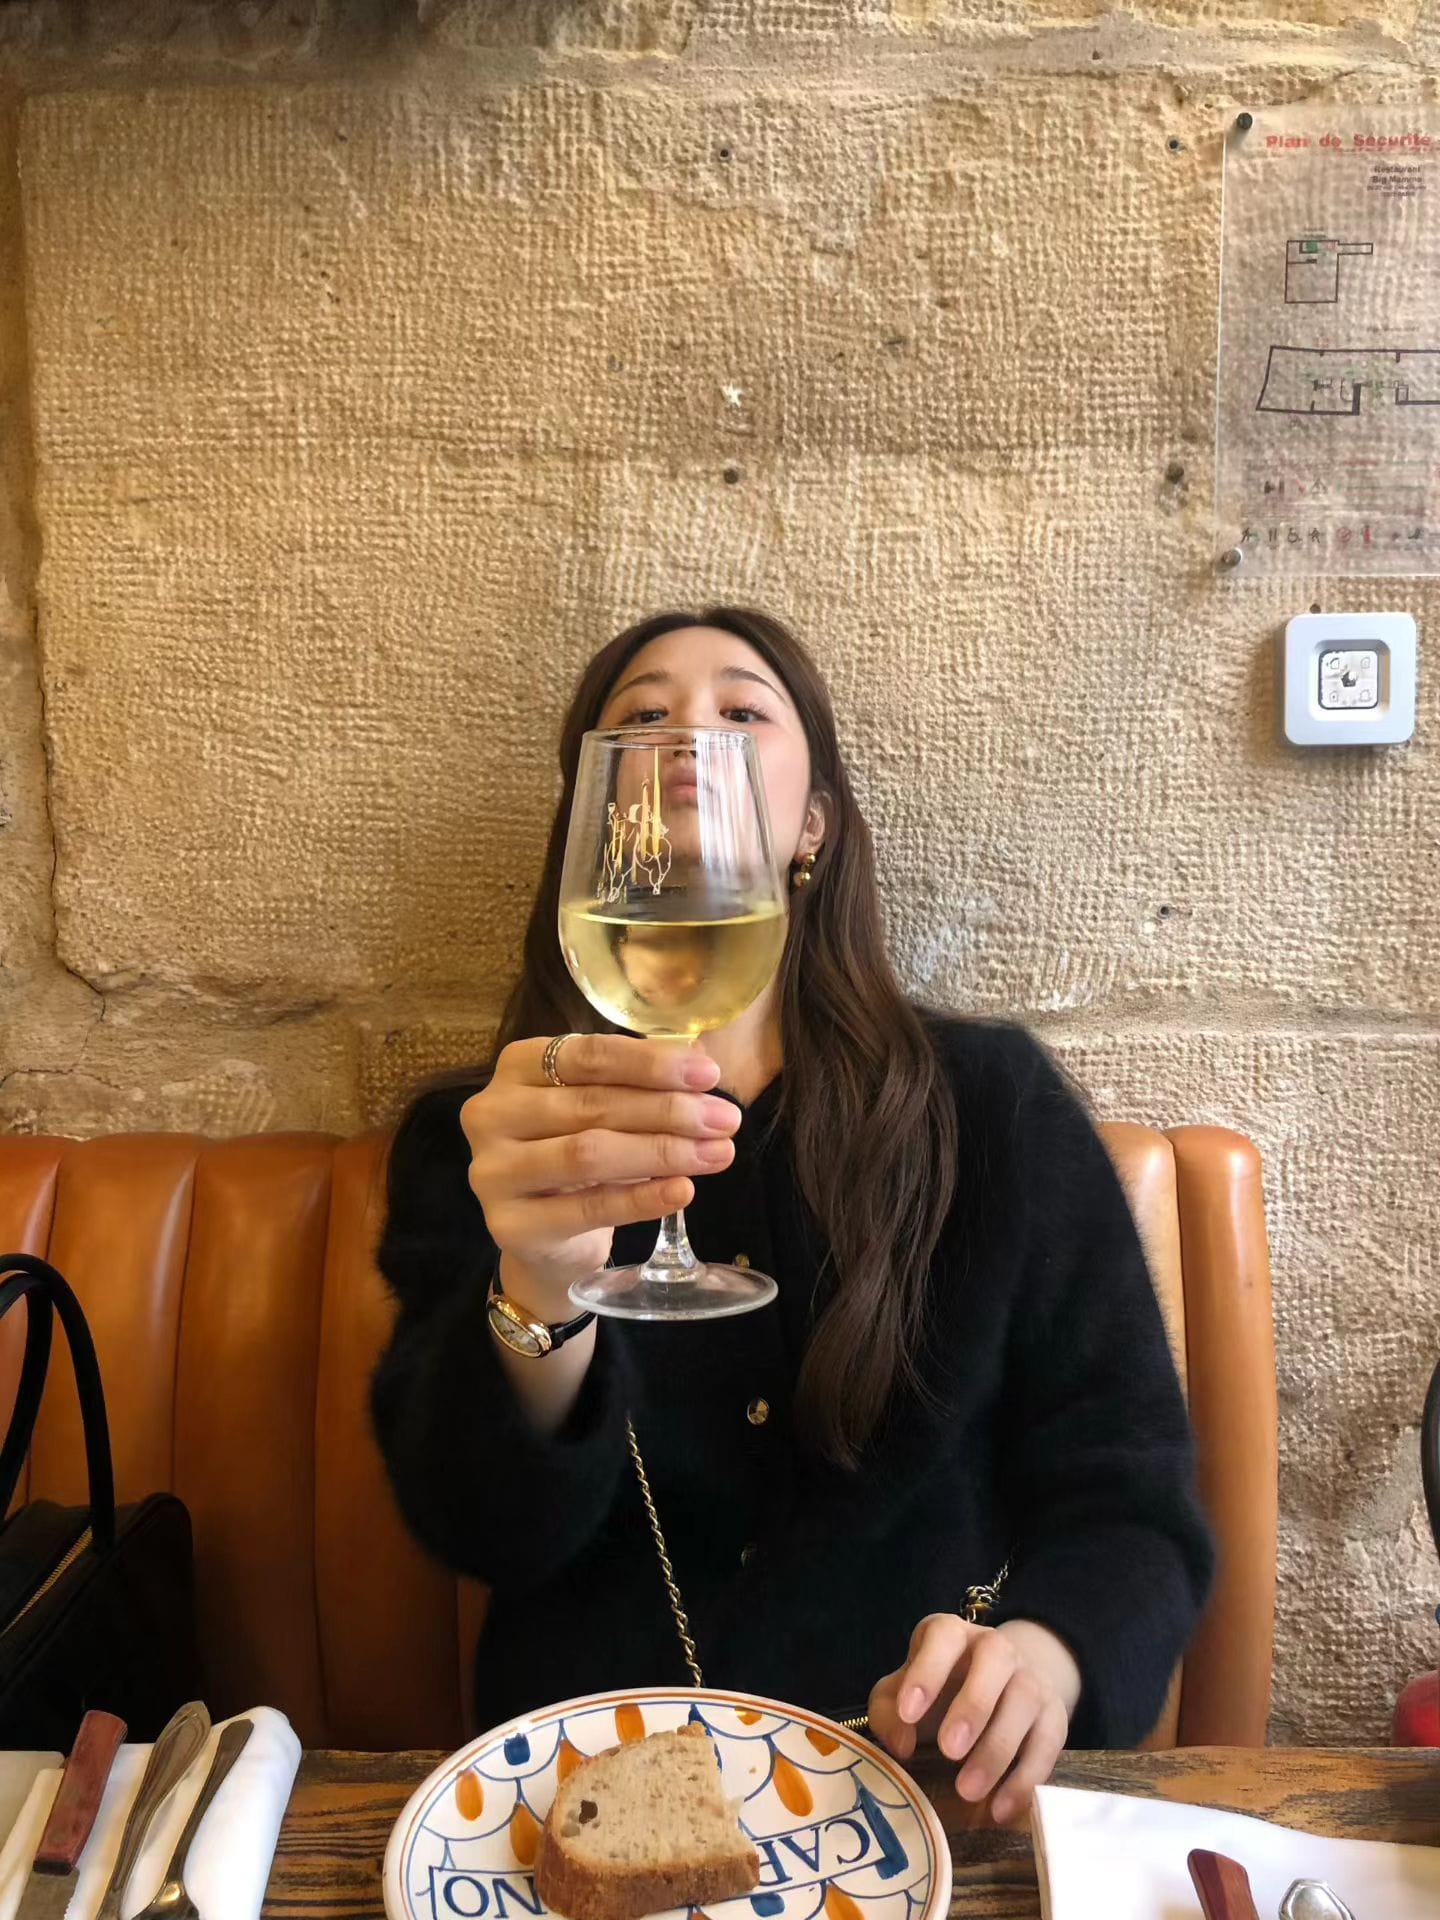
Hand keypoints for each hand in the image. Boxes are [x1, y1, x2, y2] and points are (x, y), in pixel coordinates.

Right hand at [462, 1034, 739, 1322]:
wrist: (543, 1237)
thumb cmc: (576, 1153)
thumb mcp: (599, 1107)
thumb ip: (637, 1083)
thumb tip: (699, 1061)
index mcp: (516, 1066)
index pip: (589, 1055)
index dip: (652, 1064)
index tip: (710, 1074)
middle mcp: (492, 1113)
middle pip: (592, 1105)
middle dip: (669, 1111)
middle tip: (726, 1120)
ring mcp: (493, 1171)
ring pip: (589, 1153)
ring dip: (662, 1151)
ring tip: (717, 1154)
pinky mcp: (509, 1225)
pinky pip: (588, 1209)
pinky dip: (643, 1198)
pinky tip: (683, 1190)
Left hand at [867, 1617, 1079, 1826]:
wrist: (999, 1689)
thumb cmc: (937, 1693)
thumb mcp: (901, 1694)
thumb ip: (889, 1712)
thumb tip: (901, 1744)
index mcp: (952, 1634)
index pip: (943, 1636)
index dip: (927, 1671)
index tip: (908, 1713)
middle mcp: (996, 1647)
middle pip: (995, 1658)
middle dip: (973, 1705)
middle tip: (949, 1750)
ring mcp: (1031, 1677)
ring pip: (1026, 1699)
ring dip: (998, 1747)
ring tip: (968, 1790)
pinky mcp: (1055, 1715)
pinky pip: (1049, 1742)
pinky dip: (1026, 1777)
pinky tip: (1000, 1808)